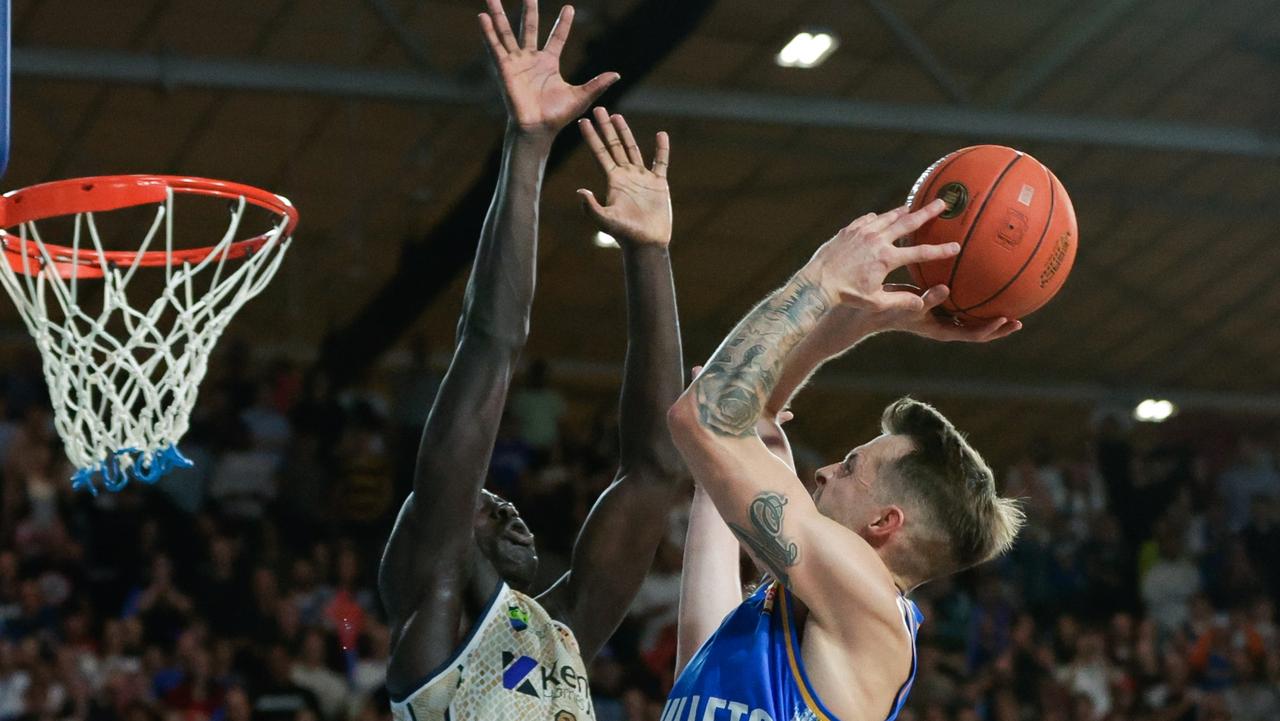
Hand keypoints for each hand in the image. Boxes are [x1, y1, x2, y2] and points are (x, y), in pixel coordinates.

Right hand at [479, 0, 618, 134]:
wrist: (537, 128)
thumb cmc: (557, 116)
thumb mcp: (581, 97)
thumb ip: (597, 84)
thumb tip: (617, 75)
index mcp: (549, 64)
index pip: (557, 38)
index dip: (563, 24)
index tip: (569, 8)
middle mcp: (531, 60)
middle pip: (529, 29)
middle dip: (529, 12)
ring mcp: (516, 63)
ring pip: (507, 34)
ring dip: (500, 16)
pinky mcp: (504, 69)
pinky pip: (495, 47)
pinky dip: (488, 32)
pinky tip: (483, 17)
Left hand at [577, 108, 671, 245]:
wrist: (646, 243)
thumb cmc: (625, 234)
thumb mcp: (605, 220)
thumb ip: (591, 207)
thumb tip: (580, 191)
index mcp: (613, 181)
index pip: (600, 153)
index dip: (592, 137)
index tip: (583, 121)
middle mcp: (625, 175)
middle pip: (614, 146)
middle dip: (607, 128)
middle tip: (600, 109)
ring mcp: (642, 178)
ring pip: (633, 149)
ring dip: (626, 133)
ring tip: (618, 117)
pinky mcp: (658, 183)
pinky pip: (660, 162)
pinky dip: (662, 148)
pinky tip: (661, 134)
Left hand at [802, 200, 958, 312]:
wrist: (817, 282)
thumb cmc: (846, 295)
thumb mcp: (876, 302)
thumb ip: (901, 302)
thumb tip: (923, 304)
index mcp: (886, 258)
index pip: (920, 253)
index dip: (940, 251)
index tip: (956, 247)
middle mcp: (877, 240)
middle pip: (908, 223)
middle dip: (927, 213)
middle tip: (942, 203)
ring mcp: (862, 232)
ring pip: (887, 217)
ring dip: (902, 211)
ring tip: (912, 206)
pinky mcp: (849, 230)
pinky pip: (867, 220)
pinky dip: (877, 218)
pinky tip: (880, 217)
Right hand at [864, 283, 1021, 341]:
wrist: (874, 310)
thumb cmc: (891, 309)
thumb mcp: (909, 305)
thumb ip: (929, 299)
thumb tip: (947, 290)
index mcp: (942, 331)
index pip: (972, 335)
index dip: (990, 330)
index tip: (1005, 320)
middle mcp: (946, 326)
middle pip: (978, 331)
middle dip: (998, 327)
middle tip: (1018, 321)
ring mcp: (943, 317)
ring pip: (971, 319)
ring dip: (990, 314)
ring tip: (1008, 305)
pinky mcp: (939, 306)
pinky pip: (961, 303)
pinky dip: (972, 296)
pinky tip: (979, 281)